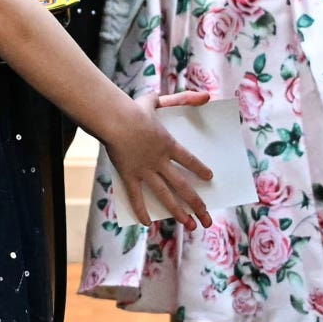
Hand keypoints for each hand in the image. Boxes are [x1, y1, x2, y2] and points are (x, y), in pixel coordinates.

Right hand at [109, 90, 212, 229]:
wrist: (113, 119)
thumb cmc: (132, 109)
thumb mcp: (158, 100)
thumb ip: (182, 99)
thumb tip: (207, 96)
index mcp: (168, 144)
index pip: (189, 160)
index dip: (199, 169)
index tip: (209, 178)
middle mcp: (160, 161)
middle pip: (182, 185)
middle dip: (197, 204)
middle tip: (207, 219)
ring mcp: (145, 170)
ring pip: (164, 195)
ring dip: (177, 212)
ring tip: (188, 225)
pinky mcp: (129, 176)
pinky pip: (135, 196)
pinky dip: (141, 210)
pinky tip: (147, 223)